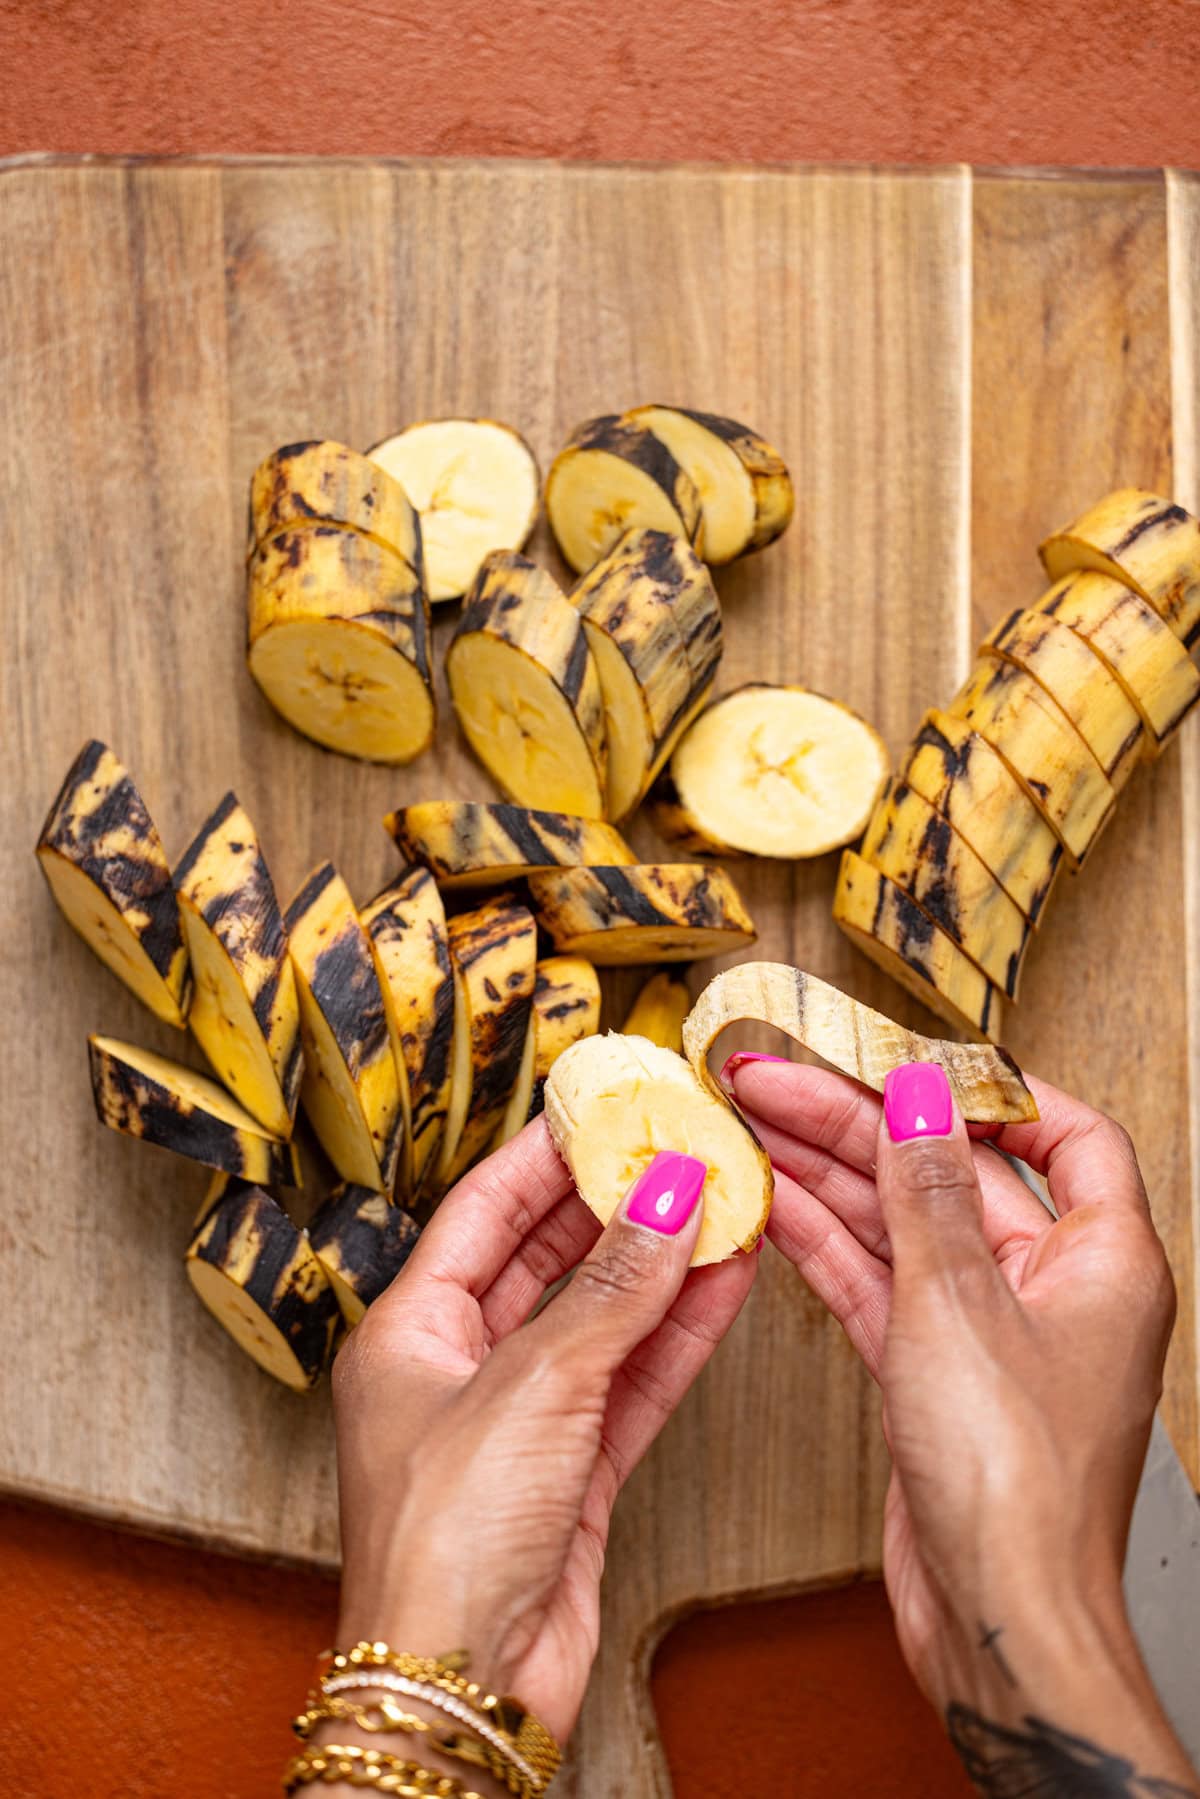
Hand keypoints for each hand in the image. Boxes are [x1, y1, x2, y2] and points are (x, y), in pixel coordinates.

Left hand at [330, 1123, 756, 1749]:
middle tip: (679, 1148)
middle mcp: (459, 1368)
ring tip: (724, 1203)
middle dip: (616, 1206)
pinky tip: (723, 1284)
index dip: (546, 1154)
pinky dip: (677, 1335)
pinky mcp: (574, 1473)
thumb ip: (610, 1291)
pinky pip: (632, 1380)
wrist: (465, 1686)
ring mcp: (521, 1421)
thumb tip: (668, 1198)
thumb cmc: (444, 1547)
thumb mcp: (530, 1388)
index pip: (483, 1211)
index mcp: (408, 1332)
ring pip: (601, 1319)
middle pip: (546, 1259)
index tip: (604, 1106)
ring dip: (662, 1266)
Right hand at [727, 1053, 1195, 1791]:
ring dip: (829, 1176)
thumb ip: (931, 1187)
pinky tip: (772, 1206)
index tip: (906, 1059)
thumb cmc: (1017, 1487)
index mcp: (1103, 1259)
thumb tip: (922, 1094)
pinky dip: (827, 1245)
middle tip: (777, 1082)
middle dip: (861, 1124)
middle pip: (953, 1172)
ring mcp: (990, 1333)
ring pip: (902, 1225)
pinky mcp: (936, 1376)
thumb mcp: (960, 1301)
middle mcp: (1053, 1288)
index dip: (987, 1088)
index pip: (1064, 1133)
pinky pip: (878, 1284)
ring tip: (754, 1126)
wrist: (997, 1622)